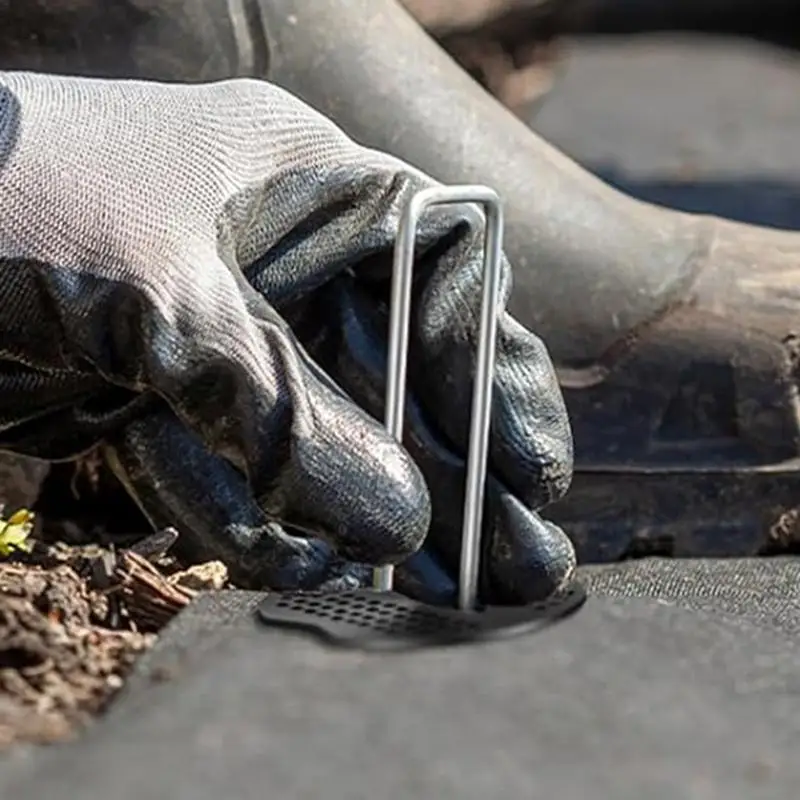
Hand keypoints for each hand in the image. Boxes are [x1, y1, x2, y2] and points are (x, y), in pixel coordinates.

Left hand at [0, 72, 574, 602]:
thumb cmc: (16, 195)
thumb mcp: (166, 299)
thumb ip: (284, 409)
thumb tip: (397, 516)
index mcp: (313, 189)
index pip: (446, 283)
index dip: (497, 380)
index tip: (533, 473)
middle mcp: (289, 263)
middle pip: (401, 377)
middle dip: (455, 472)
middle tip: (522, 563)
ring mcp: (234, 333)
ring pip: (326, 438)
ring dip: (361, 517)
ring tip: (434, 592)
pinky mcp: (178, 393)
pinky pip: (242, 467)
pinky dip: (256, 518)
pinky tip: (291, 560)